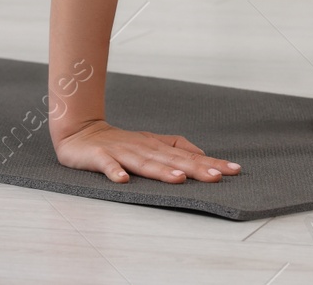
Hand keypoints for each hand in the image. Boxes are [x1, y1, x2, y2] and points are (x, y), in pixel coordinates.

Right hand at [53, 119, 242, 183]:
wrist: (78, 132)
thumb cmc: (118, 142)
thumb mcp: (150, 143)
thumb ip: (174, 147)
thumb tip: (202, 155)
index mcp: (155, 146)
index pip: (187, 155)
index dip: (209, 162)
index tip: (234, 170)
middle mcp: (142, 148)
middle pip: (171, 160)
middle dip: (194, 168)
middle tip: (216, 176)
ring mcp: (120, 152)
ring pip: (144, 162)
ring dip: (161, 171)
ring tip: (179, 179)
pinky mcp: (98, 156)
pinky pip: (106, 165)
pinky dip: (114, 172)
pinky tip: (122, 181)